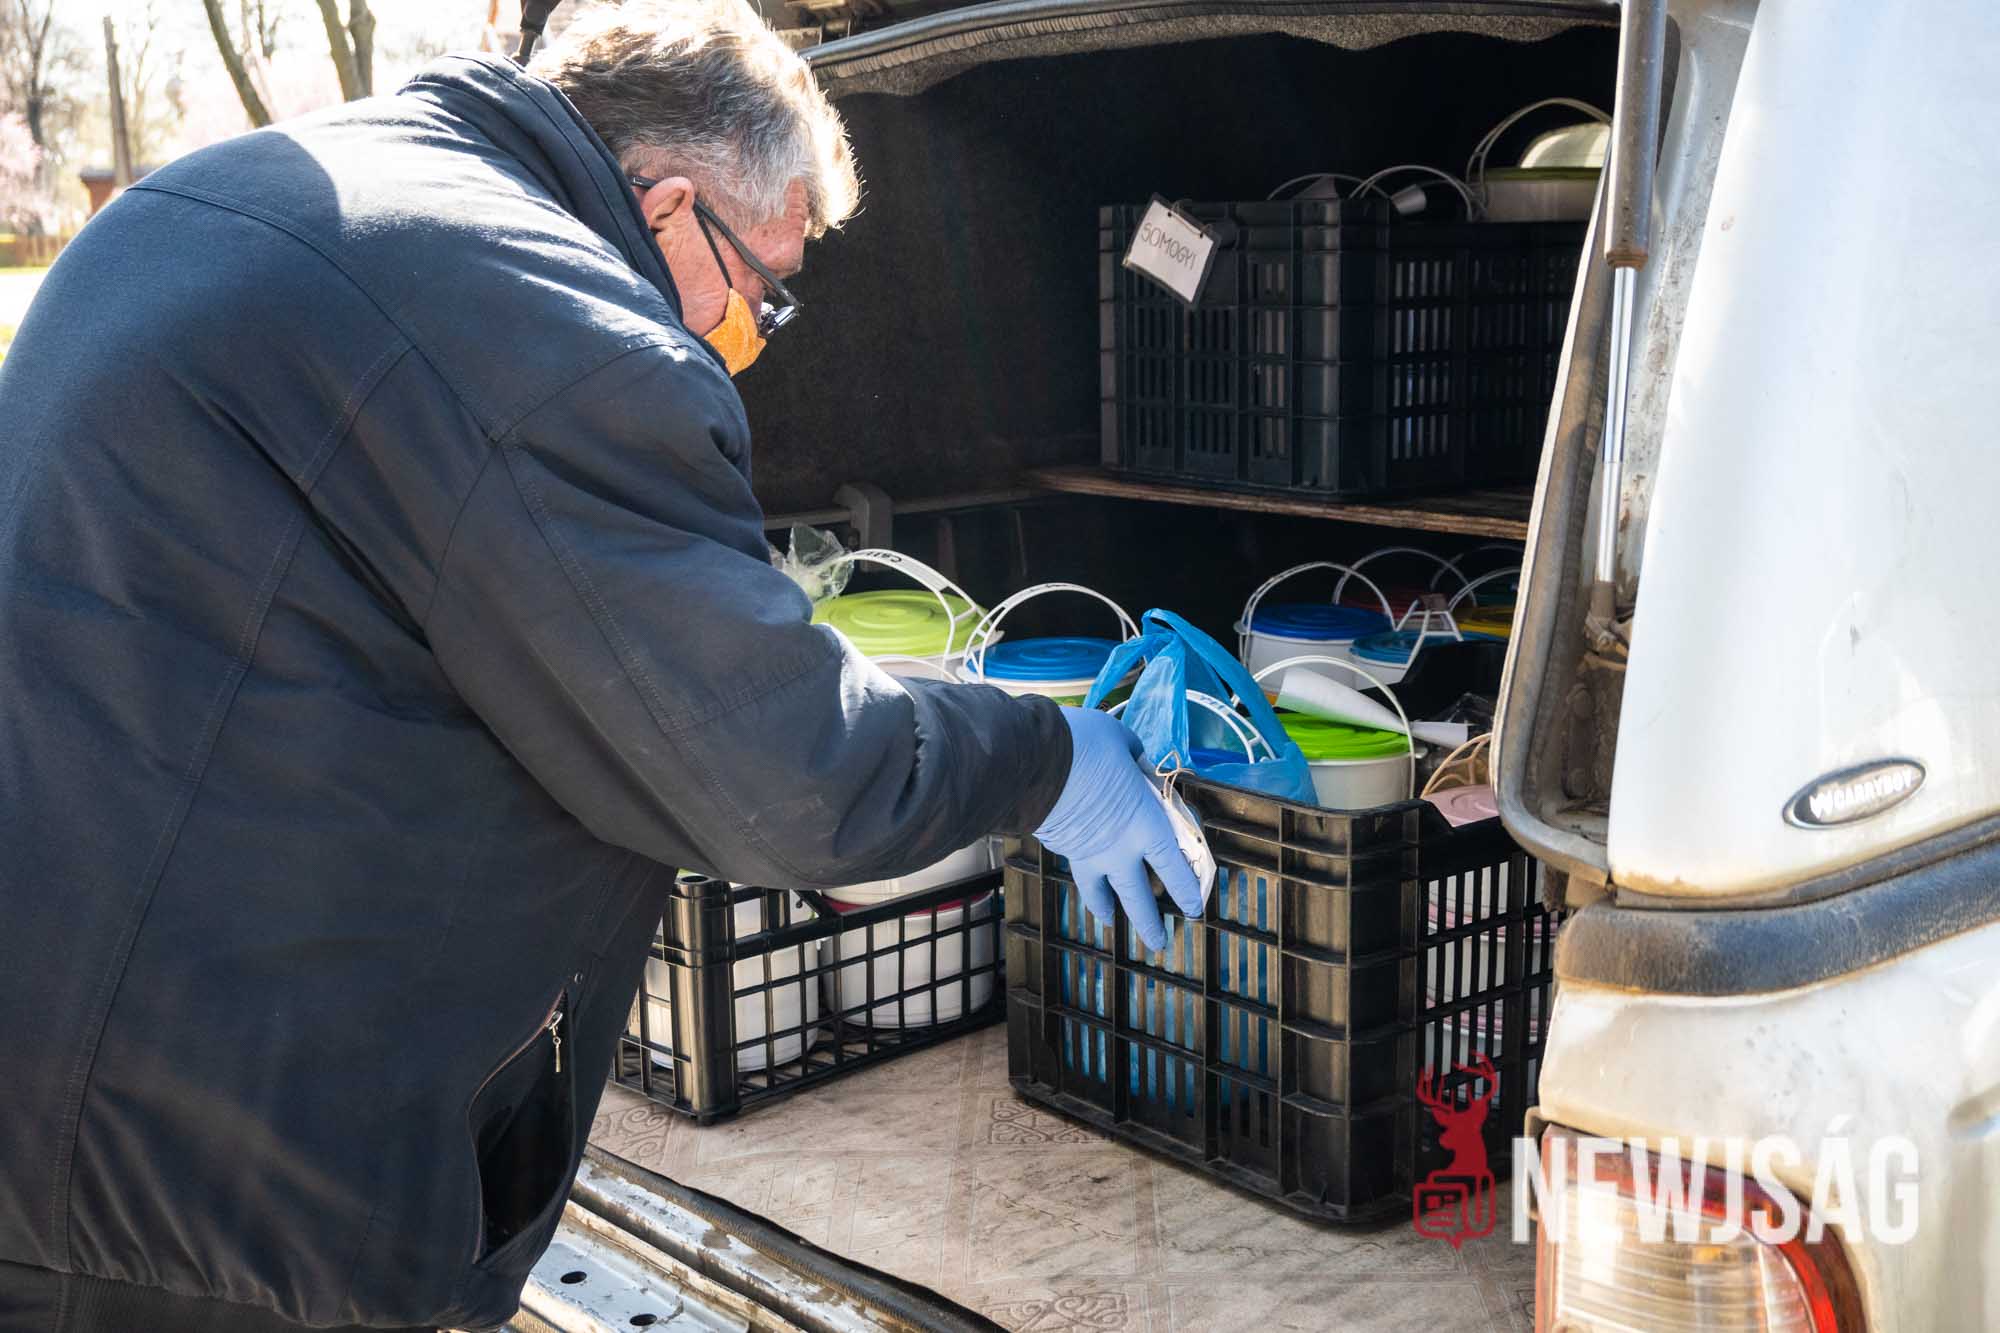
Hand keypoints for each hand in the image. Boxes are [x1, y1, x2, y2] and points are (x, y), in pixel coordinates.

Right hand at [1033, 707, 1204, 951]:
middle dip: (1149, 924)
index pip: (1174, 867)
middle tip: (1159, 944)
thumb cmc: (1087, 748)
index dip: (1187, 891)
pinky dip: (1082, 880)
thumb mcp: (1124, 743)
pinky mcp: (1060, 848)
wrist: (1034, 761)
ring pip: (1101, 895)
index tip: (1194, 908)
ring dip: (1108, 911)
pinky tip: (1081, 879)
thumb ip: (1137, 758)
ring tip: (1109, 922)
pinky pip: (1077, 871)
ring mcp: (1087, 854)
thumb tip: (1137, 761)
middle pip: (1139, 897)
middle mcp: (1119, 850)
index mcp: (1146, 826)